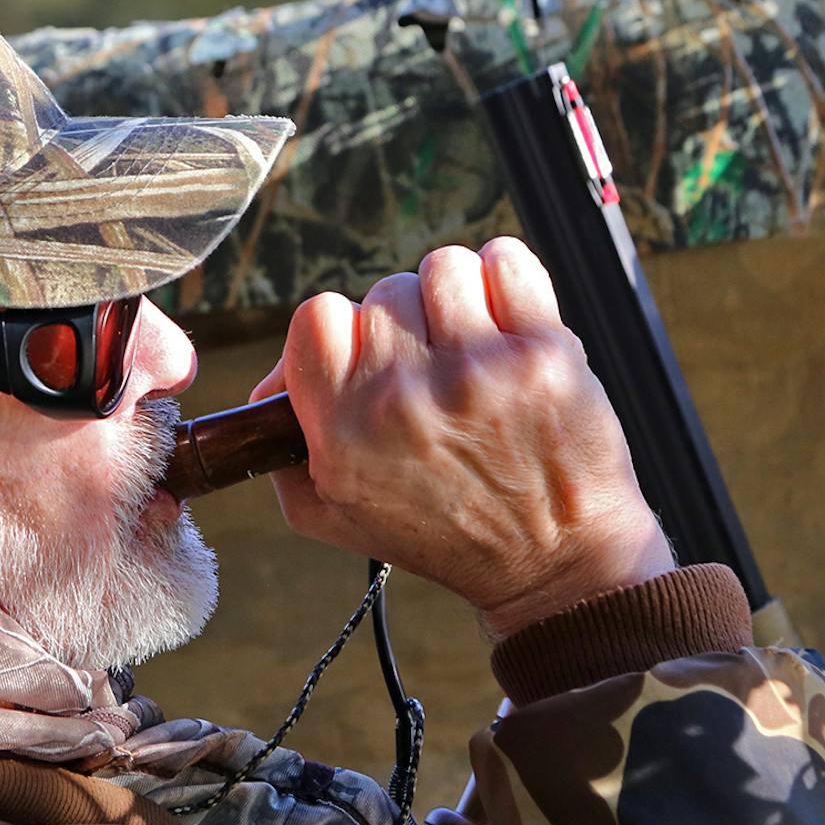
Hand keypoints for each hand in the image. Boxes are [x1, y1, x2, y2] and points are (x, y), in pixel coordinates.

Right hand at [250, 239, 672, 638]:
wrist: (554, 565)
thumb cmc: (445, 536)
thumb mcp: (333, 515)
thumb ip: (281, 450)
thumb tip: (270, 385)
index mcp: (344, 431)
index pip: (316, 316)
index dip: (343, 329)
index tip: (367, 355)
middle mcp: (404, 396)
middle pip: (384, 291)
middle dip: (407, 324)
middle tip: (432, 371)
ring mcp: (478, 370)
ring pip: (442, 268)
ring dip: (454, 298)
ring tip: (471, 345)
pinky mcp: (543, 354)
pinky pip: (507, 260)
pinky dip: (505, 277)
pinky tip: (507, 319)